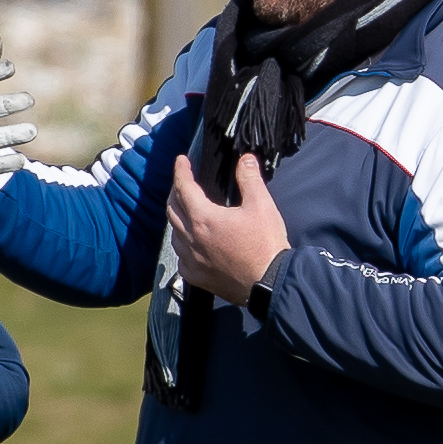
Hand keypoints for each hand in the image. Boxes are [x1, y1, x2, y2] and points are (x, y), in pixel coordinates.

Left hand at [167, 155, 291, 305]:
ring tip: (185, 211)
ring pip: (174, 234)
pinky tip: (190, 244)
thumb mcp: (261, 205)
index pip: (184, 188)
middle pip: (172, 209)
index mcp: (203, 218)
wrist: (270, 284)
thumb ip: (250, 179)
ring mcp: (191, 260)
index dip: (181, 171)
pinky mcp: (196, 277)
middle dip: (176, 192)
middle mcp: (191, 239)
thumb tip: (246, 159)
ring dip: (177, 218)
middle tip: (183, 183)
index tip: (181, 161)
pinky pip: (181, 258)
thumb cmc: (265, 244)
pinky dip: (182, 245)